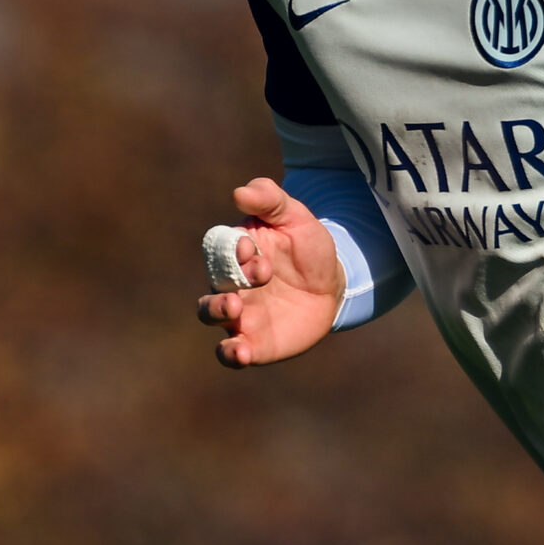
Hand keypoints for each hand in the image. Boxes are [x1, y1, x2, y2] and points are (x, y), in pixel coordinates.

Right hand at [196, 178, 345, 368]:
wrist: (332, 286)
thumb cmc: (308, 248)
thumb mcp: (296, 218)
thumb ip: (271, 200)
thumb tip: (241, 191)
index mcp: (236, 251)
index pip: (221, 248)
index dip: (233, 249)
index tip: (253, 249)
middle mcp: (230, 282)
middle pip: (214, 281)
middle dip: (229, 280)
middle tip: (259, 276)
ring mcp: (239, 314)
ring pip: (211, 314)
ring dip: (217, 311)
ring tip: (235, 308)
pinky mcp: (252, 341)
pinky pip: (231, 351)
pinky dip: (231, 353)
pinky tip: (241, 352)